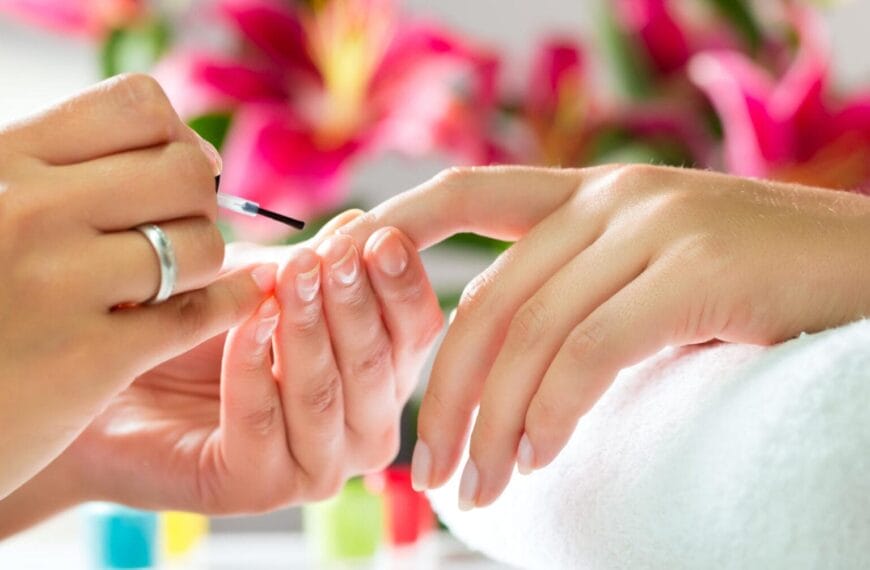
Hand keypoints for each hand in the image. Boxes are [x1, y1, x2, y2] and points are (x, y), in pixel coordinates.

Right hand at [0, 74, 270, 498]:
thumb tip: (187, 146)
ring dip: (202, 261)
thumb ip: (55, 171)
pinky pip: (197, 314)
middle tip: (178, 231)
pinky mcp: (88, 358)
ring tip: (174, 279)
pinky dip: (229, 305)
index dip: (174, 137)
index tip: (175, 171)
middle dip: (198, 201)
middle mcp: (28, 212)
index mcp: (1, 162)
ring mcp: (57, 285)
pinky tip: (231, 304)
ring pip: (200, 244)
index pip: (137, 104)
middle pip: (184, 172)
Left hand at [59, 213, 442, 513]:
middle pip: (378, 363)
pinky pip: (263, 420)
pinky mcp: (258, 487)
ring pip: (326, 393)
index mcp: (380, 376)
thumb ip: (315, 265)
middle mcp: (361, 427)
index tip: (381, 237)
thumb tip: (362, 226)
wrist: (113, 378)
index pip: (415, 330)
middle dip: (354, 302)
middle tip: (332, 255)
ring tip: (290, 276)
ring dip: (307, 329)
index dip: (402, 283)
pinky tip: (246, 321)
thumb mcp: (263, 283)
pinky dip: (253, 364)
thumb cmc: (199, 328)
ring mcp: (316, 464)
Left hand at [339, 164, 869, 508]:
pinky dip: (552, 410)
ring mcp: (654, 227)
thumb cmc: (763, 289)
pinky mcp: (696, 270)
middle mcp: (613, 199)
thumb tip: (510, 370)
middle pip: (491, 297)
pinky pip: (591, 350)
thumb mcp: (656, 276)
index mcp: (594, 195)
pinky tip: (537, 456)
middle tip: (430, 468)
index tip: (345, 276)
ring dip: (494, 420)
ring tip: (480, 486)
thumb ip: (586, 293)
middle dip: (449, 390)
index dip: (399, 227)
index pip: (469, 194)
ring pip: (534, 331)